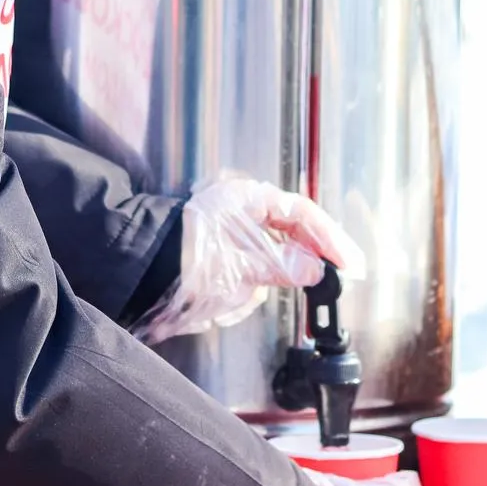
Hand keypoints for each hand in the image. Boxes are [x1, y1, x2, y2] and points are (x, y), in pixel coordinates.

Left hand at [133, 176, 365, 343]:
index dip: (329, 237)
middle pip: (294, 226)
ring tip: (320, 277)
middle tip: (346, 270)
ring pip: (279, 246)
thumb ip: (281, 266)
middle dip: (317, 249)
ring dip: (295, 262)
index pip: (300, 213)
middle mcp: (243, 210)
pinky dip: (269, 275)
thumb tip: (315, 269)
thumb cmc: (182, 260)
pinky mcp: (225, 252)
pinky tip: (272, 285)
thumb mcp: (239, 265)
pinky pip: (259, 262)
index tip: (348, 260)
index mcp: (247, 200)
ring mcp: (234, 231)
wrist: (138, 274)